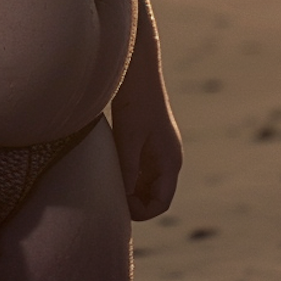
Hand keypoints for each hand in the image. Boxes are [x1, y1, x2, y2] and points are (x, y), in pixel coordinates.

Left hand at [110, 77, 182, 220]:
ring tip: (109, 183)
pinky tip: (110, 169)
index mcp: (171, 161)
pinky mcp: (148, 142)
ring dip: (131, 190)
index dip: (141, 211)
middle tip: (110, 196)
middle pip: (155, 196)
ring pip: (147, 184)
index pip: (161, 202)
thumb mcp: (128, 138)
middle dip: (135, 202)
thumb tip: (125, 198)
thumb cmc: (135, 102)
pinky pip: (141, 171)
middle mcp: (169, 159)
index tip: (118, 203)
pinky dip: (129, 177)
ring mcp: (159, 151)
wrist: (137, 70)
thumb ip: (128, 169)